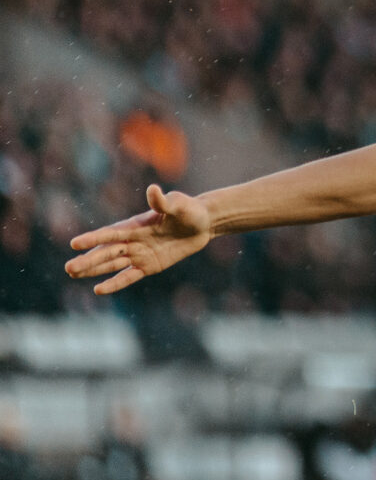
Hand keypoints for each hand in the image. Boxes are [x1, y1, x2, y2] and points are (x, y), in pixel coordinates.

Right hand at [66, 184, 212, 294]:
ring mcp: (139, 254)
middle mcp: (133, 240)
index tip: (75, 243)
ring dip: (94, 270)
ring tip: (73, 273)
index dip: (94, 238)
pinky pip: (129, 276)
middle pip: (107, 252)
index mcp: (136, 225)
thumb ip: (163, 202)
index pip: (111, 233)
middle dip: (89, 260)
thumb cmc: (189, 210)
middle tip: (68, 268)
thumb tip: (153, 190)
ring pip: (112, 264)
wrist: (203, 224)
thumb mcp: (179, 205)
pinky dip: (115, 283)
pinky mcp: (149, 266)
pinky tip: (99, 289)